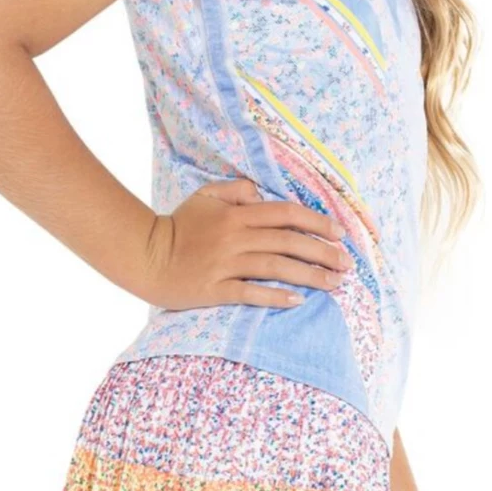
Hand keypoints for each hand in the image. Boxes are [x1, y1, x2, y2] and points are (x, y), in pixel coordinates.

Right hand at [141, 176, 352, 310]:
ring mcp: (225, 264)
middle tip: (347, 264)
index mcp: (236, 213)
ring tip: (333, 284)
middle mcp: (235, 236)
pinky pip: (250, 292)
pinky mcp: (214, 289)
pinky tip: (298, 300)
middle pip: (289, 241)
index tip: (339, 233)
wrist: (144, 256)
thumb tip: (260, 192)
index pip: (286, 214)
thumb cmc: (177, 226)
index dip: (317, 221)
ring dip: (309, 275)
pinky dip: (275, 296)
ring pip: (276, 266)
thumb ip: (234, 190)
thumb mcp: (204, 197)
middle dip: (323, 252)